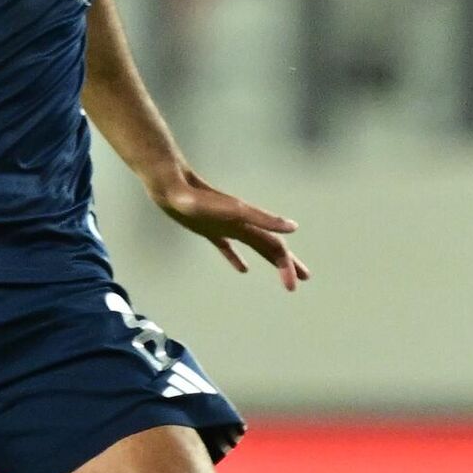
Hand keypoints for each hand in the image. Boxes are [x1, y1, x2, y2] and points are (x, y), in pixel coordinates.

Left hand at [151, 167, 310, 291]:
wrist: (170, 185)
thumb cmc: (198, 199)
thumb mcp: (232, 211)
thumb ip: (262, 219)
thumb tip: (293, 227)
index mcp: (250, 224)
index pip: (276, 247)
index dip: (287, 266)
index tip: (293, 287)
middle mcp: (243, 225)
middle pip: (271, 247)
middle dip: (287, 264)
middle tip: (302, 280)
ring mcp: (227, 227)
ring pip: (256, 247)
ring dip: (271, 260)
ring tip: (282, 273)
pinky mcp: (209, 230)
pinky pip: (229, 248)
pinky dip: (237, 259)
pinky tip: (242, 269)